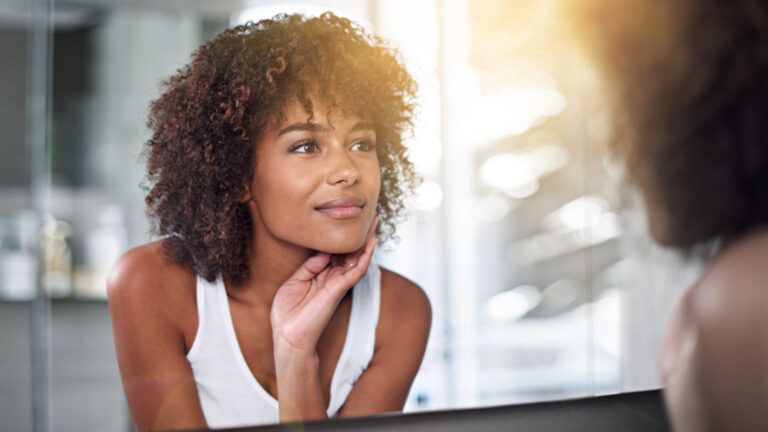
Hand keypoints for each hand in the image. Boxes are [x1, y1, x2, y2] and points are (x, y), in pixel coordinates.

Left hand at [271, 217, 378, 356]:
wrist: (288, 335)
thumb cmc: (288, 313)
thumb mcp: (294, 282)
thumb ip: (310, 266)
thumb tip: (324, 252)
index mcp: (320, 276)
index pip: (335, 252)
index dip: (340, 237)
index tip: (344, 219)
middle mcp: (332, 278)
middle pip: (350, 252)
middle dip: (359, 235)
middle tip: (368, 217)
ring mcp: (337, 283)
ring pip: (357, 259)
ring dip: (366, 241)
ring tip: (374, 223)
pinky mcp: (339, 289)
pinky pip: (356, 270)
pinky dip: (365, 256)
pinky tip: (371, 243)